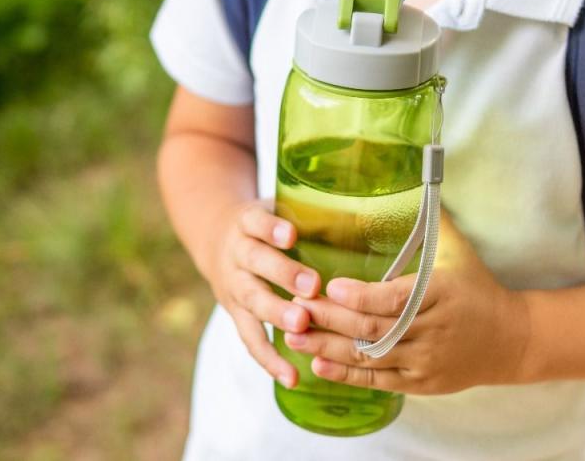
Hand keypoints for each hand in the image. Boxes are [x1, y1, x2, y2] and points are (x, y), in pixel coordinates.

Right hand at [207, 200, 321, 388]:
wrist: (215, 240)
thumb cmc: (266, 226)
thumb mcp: (279, 208)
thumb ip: (311, 215)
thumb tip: (370, 218)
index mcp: (246, 223)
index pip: (256, 222)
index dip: (272, 229)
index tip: (292, 236)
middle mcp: (236, 254)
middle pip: (255, 263)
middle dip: (283, 275)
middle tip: (311, 287)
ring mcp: (234, 286)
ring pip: (252, 301)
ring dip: (277, 315)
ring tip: (301, 327)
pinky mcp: (237, 315)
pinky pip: (251, 339)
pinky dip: (269, 359)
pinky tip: (291, 376)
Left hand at [283, 213, 530, 393]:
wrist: (511, 340)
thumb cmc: (477, 287)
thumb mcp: (458, 251)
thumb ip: (431, 219)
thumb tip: (411, 176)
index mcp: (440, 294)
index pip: (394, 298)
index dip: (360, 295)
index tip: (330, 286)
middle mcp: (432, 330)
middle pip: (373, 328)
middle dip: (330, 319)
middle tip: (294, 306)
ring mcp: (425, 360)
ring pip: (369, 356)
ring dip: (328, 348)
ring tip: (292, 336)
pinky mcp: (419, 382)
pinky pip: (377, 381)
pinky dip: (346, 374)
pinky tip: (317, 364)